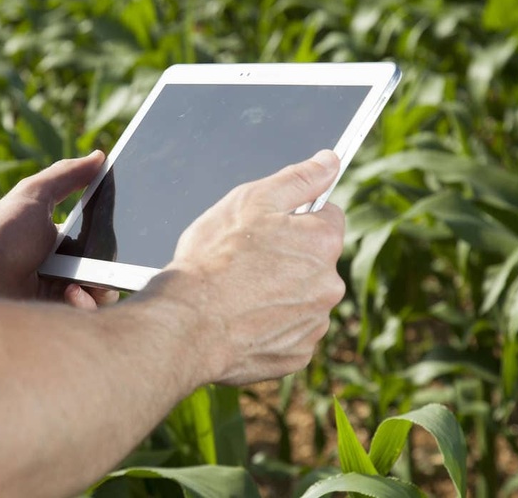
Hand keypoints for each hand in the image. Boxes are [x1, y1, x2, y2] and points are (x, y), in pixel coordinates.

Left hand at [0, 152, 117, 307]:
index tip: (127, 235)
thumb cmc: (1, 231)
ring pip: (102, 294)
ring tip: (80, 282)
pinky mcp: (55, 314)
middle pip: (108, 269)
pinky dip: (85, 303)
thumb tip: (99, 155)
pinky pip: (85, 313)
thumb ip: (68, 174)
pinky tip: (71, 293)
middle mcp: (66, 267)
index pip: (102, 242)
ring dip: (100, 287)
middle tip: (104, 264)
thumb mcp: (35, 193)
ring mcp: (62, 292)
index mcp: (65, 240)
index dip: (114, 240)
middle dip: (113, 267)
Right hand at [150, 149, 345, 385]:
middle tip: (247, 262)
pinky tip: (242, 321)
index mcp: (323, 242)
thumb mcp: (252, 200)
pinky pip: (290, 333)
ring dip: (280, 294)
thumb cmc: (214, 259)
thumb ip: (298, 179)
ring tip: (239, 293)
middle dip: (289, 259)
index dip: (296, 218)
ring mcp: (314, 324)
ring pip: (302, 299)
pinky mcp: (297, 355)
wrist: (187, 324)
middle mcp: (329, 285)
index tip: (269, 228)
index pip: (328, 217)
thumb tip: (330, 162)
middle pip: (315, 262)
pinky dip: (271, 327)